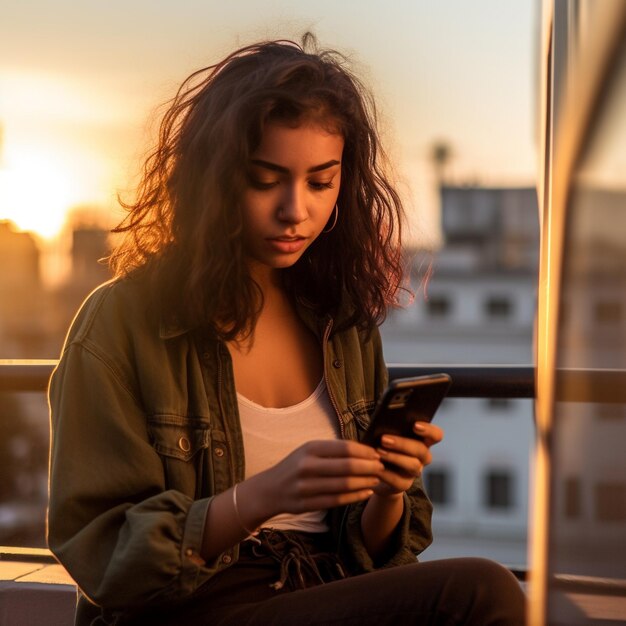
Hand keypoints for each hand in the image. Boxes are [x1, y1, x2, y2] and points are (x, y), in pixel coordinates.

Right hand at [249, 439, 384, 520]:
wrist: (269, 489)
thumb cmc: (296, 466)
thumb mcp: (308, 451)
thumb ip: (332, 450)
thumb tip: (364, 450)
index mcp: (310, 448)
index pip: (344, 448)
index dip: (364, 451)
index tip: (377, 453)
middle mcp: (307, 466)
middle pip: (347, 467)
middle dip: (369, 467)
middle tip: (381, 466)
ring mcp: (306, 487)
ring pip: (344, 485)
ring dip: (365, 482)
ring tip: (376, 479)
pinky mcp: (306, 504)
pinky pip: (337, 501)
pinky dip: (355, 497)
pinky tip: (366, 493)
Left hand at [372, 421, 443, 496]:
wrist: (375, 472)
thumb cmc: (383, 445)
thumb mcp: (387, 434)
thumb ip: (391, 427)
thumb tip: (384, 420)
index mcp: (423, 440)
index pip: (436, 435)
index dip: (429, 430)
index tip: (415, 425)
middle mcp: (422, 457)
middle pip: (421, 450)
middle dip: (402, 444)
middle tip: (384, 439)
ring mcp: (414, 472)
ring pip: (413, 465)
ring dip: (395, 457)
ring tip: (378, 451)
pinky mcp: (403, 484)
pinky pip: (398, 480)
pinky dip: (386, 473)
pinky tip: (376, 467)